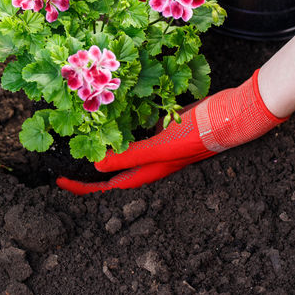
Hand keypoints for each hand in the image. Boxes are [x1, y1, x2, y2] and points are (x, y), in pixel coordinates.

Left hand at [56, 69, 286, 194]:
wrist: (234, 114)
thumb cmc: (200, 133)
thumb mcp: (161, 146)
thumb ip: (130, 155)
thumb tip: (96, 164)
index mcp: (150, 170)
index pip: (110, 184)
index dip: (85, 186)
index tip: (59, 180)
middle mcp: (153, 160)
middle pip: (114, 168)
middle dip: (89, 165)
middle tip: (65, 154)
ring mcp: (161, 143)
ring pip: (125, 147)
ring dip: (105, 142)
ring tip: (82, 131)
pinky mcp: (167, 126)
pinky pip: (139, 129)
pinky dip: (123, 123)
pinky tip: (113, 109)